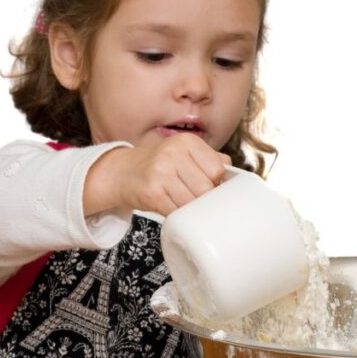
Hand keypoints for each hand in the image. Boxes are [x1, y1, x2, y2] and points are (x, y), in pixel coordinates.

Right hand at [86, 133, 230, 215]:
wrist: (121, 172)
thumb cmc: (160, 165)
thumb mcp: (184, 153)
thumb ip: (211, 159)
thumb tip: (235, 177)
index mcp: (187, 142)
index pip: (218, 169)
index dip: (216, 182)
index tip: (208, 186)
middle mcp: (173, 152)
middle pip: (207, 188)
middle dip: (203, 198)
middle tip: (193, 196)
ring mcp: (160, 172)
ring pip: (192, 203)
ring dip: (190, 209)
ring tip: (180, 200)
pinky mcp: (151, 192)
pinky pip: (176, 212)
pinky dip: (176, 215)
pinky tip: (169, 206)